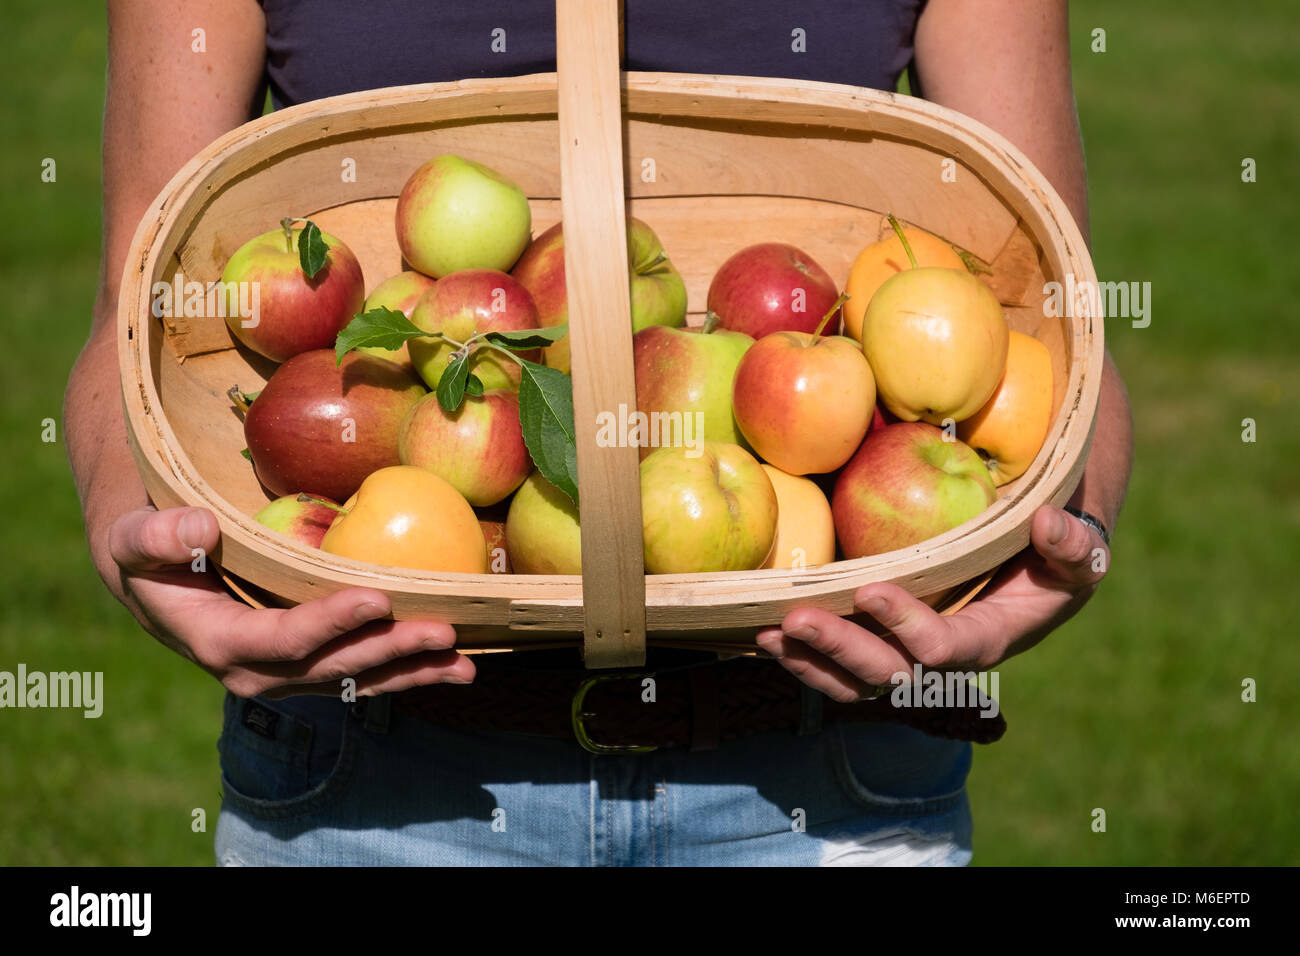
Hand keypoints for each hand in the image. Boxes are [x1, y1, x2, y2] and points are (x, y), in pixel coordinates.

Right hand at [105, 504, 475, 698]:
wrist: (156, 585)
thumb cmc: (148, 554)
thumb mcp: (134, 540)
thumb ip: (156, 537)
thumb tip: (197, 527)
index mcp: (221, 645)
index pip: (285, 640)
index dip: (330, 623)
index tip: (376, 598)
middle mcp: (261, 673)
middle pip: (337, 667)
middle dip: (392, 651)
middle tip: (444, 630)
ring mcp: (291, 676)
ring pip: (361, 678)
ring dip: (414, 671)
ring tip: (466, 662)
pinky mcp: (314, 666)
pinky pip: (367, 671)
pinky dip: (410, 668)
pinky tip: (454, 661)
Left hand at [755, 505, 1108, 701]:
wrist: (1029, 568)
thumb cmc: (1053, 557)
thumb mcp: (1078, 552)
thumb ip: (1072, 544)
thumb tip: (1046, 524)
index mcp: (988, 640)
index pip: (945, 649)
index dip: (910, 627)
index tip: (872, 591)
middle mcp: (942, 660)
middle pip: (888, 675)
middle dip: (841, 651)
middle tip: (797, 619)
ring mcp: (907, 657)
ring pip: (854, 681)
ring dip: (810, 661)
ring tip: (767, 635)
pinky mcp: (880, 645)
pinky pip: (838, 667)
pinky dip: (802, 656)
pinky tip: (763, 636)